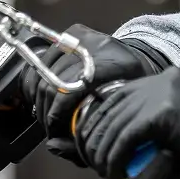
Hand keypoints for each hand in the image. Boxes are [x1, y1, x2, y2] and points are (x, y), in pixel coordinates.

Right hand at [20, 24, 165, 162]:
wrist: (141, 60)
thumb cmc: (133, 95)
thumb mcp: (121, 117)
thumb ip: (89, 136)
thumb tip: (53, 145)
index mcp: (115, 67)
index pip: (70, 91)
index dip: (57, 117)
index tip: (55, 133)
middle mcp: (98, 47)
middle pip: (53, 82)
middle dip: (47, 111)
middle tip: (51, 127)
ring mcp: (84, 37)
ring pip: (43, 72)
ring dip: (40, 98)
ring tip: (48, 114)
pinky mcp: (73, 32)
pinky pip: (42, 60)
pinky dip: (38, 82)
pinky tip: (45, 96)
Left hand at [76, 66, 179, 178]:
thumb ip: (159, 125)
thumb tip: (123, 142)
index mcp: (173, 78)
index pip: (122, 94)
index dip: (103, 120)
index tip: (97, 145)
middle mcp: (167, 78)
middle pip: (113, 105)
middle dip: (97, 136)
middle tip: (96, 162)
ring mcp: (166, 92)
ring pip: (116, 123)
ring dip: (103, 151)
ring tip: (106, 172)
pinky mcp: (166, 112)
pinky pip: (126, 136)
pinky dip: (115, 157)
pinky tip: (115, 173)